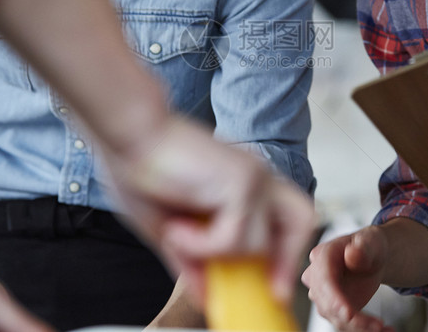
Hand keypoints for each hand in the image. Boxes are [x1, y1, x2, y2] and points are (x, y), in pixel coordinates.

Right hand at [105, 116, 314, 306]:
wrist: (127, 132)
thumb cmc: (138, 167)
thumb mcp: (167, 226)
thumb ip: (191, 258)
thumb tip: (204, 294)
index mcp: (239, 181)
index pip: (281, 218)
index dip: (282, 252)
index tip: (273, 286)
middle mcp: (253, 176)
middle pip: (300, 217)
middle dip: (288, 256)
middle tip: (271, 286)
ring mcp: (252, 177)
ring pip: (259, 242)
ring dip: (216, 252)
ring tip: (178, 235)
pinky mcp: (241, 182)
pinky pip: (234, 238)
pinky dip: (201, 244)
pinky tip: (176, 228)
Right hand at [301, 227, 392, 331]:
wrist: (372, 257)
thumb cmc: (369, 246)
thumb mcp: (371, 241)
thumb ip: (363, 247)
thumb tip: (351, 255)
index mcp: (323, 256)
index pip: (324, 281)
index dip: (334, 299)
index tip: (349, 315)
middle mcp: (317, 278)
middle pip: (328, 305)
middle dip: (353, 319)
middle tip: (379, 326)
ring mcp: (324, 296)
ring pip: (337, 319)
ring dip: (361, 327)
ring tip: (387, 328)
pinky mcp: (334, 309)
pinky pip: (347, 324)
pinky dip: (365, 329)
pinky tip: (386, 329)